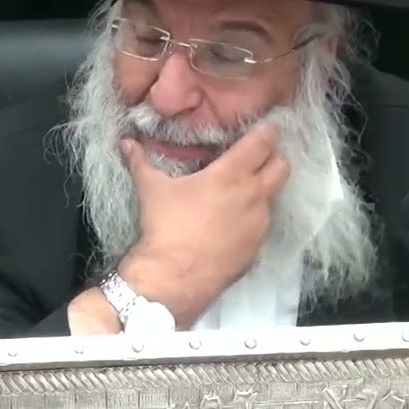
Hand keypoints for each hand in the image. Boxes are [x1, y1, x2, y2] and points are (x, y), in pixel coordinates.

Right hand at [117, 123, 289, 326]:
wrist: (173, 277)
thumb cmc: (165, 226)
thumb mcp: (151, 189)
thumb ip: (140, 161)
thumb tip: (126, 141)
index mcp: (231, 174)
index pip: (264, 143)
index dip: (266, 133)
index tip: (261, 131)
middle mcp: (253, 195)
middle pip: (283, 167)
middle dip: (274, 159)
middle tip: (256, 160)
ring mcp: (259, 224)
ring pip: (274, 198)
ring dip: (262, 191)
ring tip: (238, 195)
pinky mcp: (257, 248)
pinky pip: (262, 226)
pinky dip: (252, 220)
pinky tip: (231, 224)